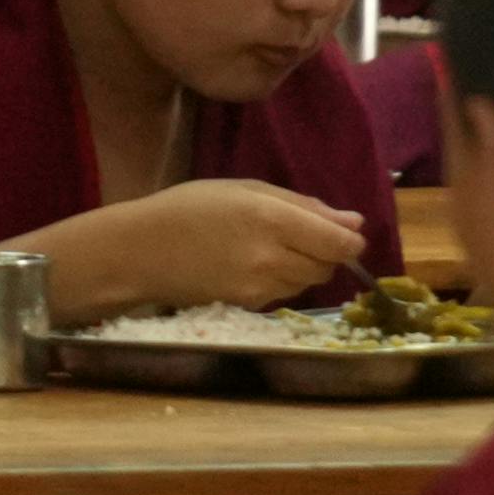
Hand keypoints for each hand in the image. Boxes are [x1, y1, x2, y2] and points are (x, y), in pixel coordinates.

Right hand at [43, 180, 375, 321]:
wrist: (139, 251)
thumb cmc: (188, 208)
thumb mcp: (245, 189)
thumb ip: (303, 205)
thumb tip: (354, 223)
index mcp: (273, 219)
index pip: (341, 244)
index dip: (349, 241)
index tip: (339, 234)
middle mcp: (272, 257)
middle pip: (328, 266)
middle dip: (322, 253)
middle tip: (291, 236)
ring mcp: (260, 286)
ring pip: (307, 283)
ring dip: (300, 268)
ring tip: (265, 251)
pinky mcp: (248, 305)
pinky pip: (282, 295)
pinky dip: (278, 282)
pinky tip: (248, 268)